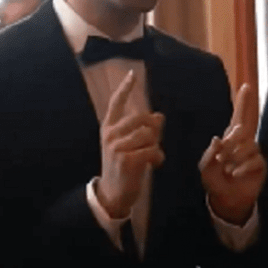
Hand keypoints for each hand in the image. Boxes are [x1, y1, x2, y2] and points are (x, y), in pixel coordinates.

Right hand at [97, 70, 164, 219]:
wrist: (113, 193)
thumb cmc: (123, 167)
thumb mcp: (129, 146)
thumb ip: (142, 130)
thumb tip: (159, 116)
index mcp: (108, 128)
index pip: (116, 103)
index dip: (125, 88)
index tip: (132, 74)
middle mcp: (110, 135)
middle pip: (142, 118)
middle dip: (154, 129)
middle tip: (154, 143)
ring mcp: (117, 147)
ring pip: (149, 134)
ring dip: (156, 145)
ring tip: (152, 156)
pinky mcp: (127, 160)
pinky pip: (153, 149)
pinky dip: (159, 157)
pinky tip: (155, 164)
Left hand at [200, 84, 265, 225]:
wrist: (226, 199)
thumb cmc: (214, 180)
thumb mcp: (205, 167)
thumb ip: (210, 152)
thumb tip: (218, 138)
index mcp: (230, 139)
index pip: (238, 117)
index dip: (243, 102)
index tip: (246, 86)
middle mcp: (244, 142)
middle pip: (243, 129)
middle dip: (232, 141)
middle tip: (221, 157)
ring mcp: (254, 153)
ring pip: (249, 145)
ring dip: (236, 157)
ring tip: (227, 168)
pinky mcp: (260, 165)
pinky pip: (255, 160)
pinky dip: (243, 166)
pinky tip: (235, 173)